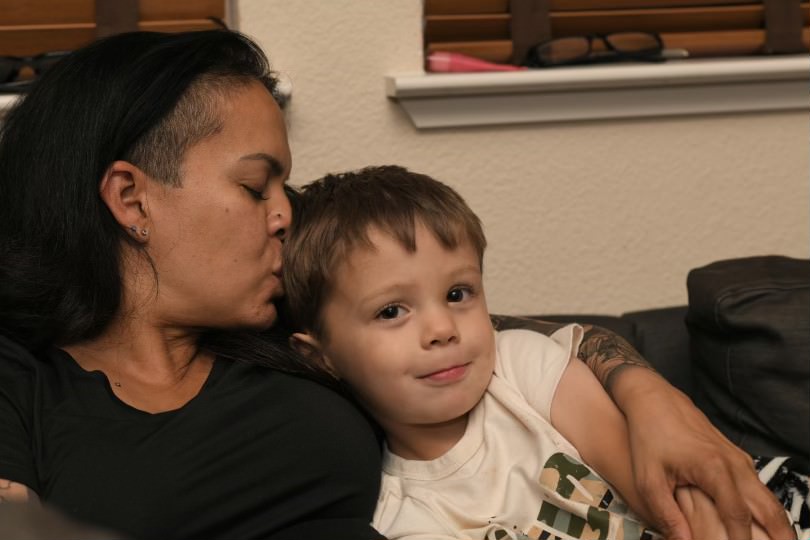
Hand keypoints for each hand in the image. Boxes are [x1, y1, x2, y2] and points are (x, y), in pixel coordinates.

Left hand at [611, 368, 794, 539]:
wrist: (653, 400)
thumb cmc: (648, 438)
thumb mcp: (648, 480)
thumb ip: (667, 515)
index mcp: (714, 468)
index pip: (738, 517)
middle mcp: (735, 464)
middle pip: (769, 510)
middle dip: (779, 537)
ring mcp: (739, 459)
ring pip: (768, 499)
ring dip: (775, 526)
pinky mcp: (737, 458)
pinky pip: (759, 490)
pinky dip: (765, 511)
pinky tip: (760, 529)